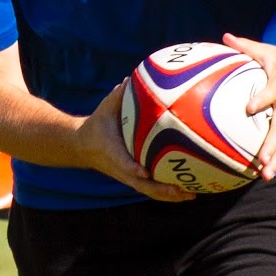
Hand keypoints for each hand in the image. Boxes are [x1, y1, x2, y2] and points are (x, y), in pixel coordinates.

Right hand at [80, 83, 193, 202]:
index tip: (144, 172)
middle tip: (180, 189)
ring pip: (149, 191)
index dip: (132, 168)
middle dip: (161, 189)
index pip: (122, 162)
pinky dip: (168, 192)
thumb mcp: (104, 109)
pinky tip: (188, 191)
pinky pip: (152, 189)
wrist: (83, 146)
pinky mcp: (134, 179)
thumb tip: (130, 80)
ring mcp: (128, 176)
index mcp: (112, 151)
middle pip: (141, 185)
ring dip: (169, 195)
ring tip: (192, 195)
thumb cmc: (97, 124)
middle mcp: (121, 168)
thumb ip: (117, 96)